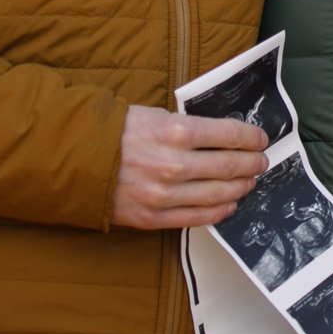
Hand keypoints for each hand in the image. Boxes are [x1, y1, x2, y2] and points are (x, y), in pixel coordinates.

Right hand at [111, 107, 268, 229]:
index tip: (260, 139)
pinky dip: (218, 212)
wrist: (72, 160)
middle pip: (229, 166)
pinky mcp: (152, 217)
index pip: (228, 134)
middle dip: (251, 163)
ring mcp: (163, 194)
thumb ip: (185, 127)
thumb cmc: (112, 132)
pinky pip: (196, 218)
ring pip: (218, 194)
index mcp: (174, 131)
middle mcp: (173, 164)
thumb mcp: (152, 115)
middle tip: (261, 161)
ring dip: (240, 187)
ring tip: (249, 182)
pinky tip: (229, 205)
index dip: (250, 137)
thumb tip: (219, 135)